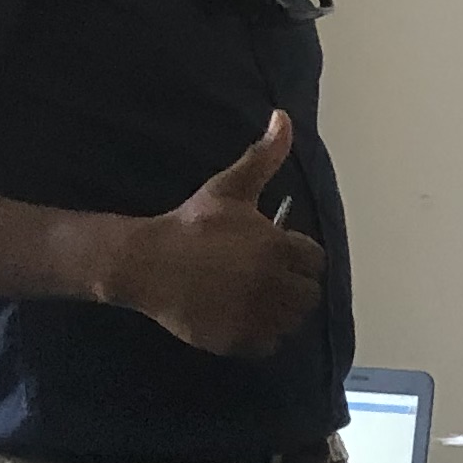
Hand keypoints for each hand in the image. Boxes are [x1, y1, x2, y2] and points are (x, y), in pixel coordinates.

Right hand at [116, 114, 323, 356]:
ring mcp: (257, 315)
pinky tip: (242, 317)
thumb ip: (264, 157)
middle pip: (309, 294)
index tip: (275, 254)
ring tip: (256, 298)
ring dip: (282, 312)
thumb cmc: (191, 223)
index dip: (297, 256)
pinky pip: (269, 345)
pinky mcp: (239, 340)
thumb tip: (283, 117)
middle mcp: (274, 284)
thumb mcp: (229, 188)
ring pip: (293, 322)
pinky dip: (261, 336)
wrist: (147, 264)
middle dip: (293, 285)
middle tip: (267, 278)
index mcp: (278, 248)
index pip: (315, 261)